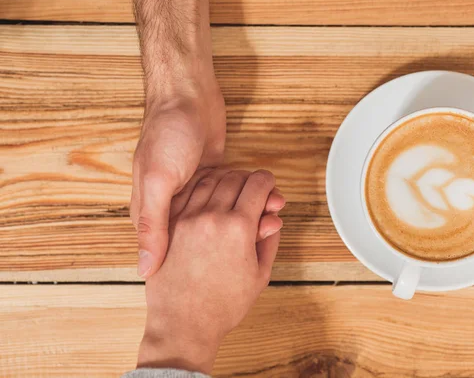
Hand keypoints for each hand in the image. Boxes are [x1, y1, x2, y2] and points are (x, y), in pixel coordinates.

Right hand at [130, 84, 284, 277]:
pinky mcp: (214, 175)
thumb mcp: (156, 181)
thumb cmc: (167, 133)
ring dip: (251, 215)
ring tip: (274, 215)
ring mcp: (195, 190)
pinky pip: (236, 195)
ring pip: (226, 214)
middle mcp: (173, 205)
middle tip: (266, 228)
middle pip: (208, 232)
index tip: (238, 256)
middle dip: (239, 233)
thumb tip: (145, 269)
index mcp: (153, 212)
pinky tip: (270, 199)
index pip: (179, 249)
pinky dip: (253, 197)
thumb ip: (152, 224)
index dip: (209, 254)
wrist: (187, 93)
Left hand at [137, 169, 281, 372]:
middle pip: (234, 177)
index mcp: (238, 228)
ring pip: (209, 180)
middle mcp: (212, 217)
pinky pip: (187, 194)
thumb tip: (273, 218)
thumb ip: (269, 240)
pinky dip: (200, 187)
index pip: (258, 184)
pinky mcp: (170, 227)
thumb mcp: (259, 275)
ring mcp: (187, 220)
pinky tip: (208, 196)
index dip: (268, 181)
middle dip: (248, 179)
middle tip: (253, 191)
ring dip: (224, 179)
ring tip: (231, 191)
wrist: (183, 325)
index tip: (269, 187)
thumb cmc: (224, 306)